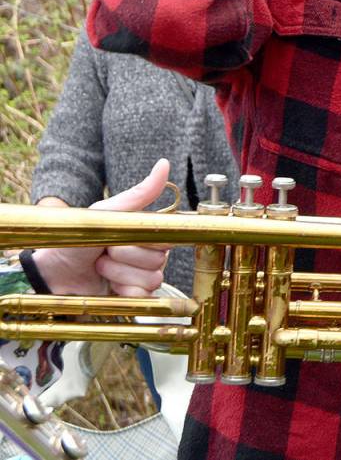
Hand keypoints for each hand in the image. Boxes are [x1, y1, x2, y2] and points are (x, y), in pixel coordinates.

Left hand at [33, 160, 172, 297]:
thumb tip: (164, 164)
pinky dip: (124, 291)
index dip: (141, 241)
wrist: (52, 273)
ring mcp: (142, 276)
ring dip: (120, 274)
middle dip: (126, 258)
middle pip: (158, 260)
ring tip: (101, 267)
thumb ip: (139, 193)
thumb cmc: (77, 238)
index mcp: (147, 231)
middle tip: (104, 253)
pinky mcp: (135, 297)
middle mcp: (150, 253)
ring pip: (152, 279)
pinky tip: (109, 285)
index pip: (166, 237)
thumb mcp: (108, 212)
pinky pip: (145, 296)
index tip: (119, 237)